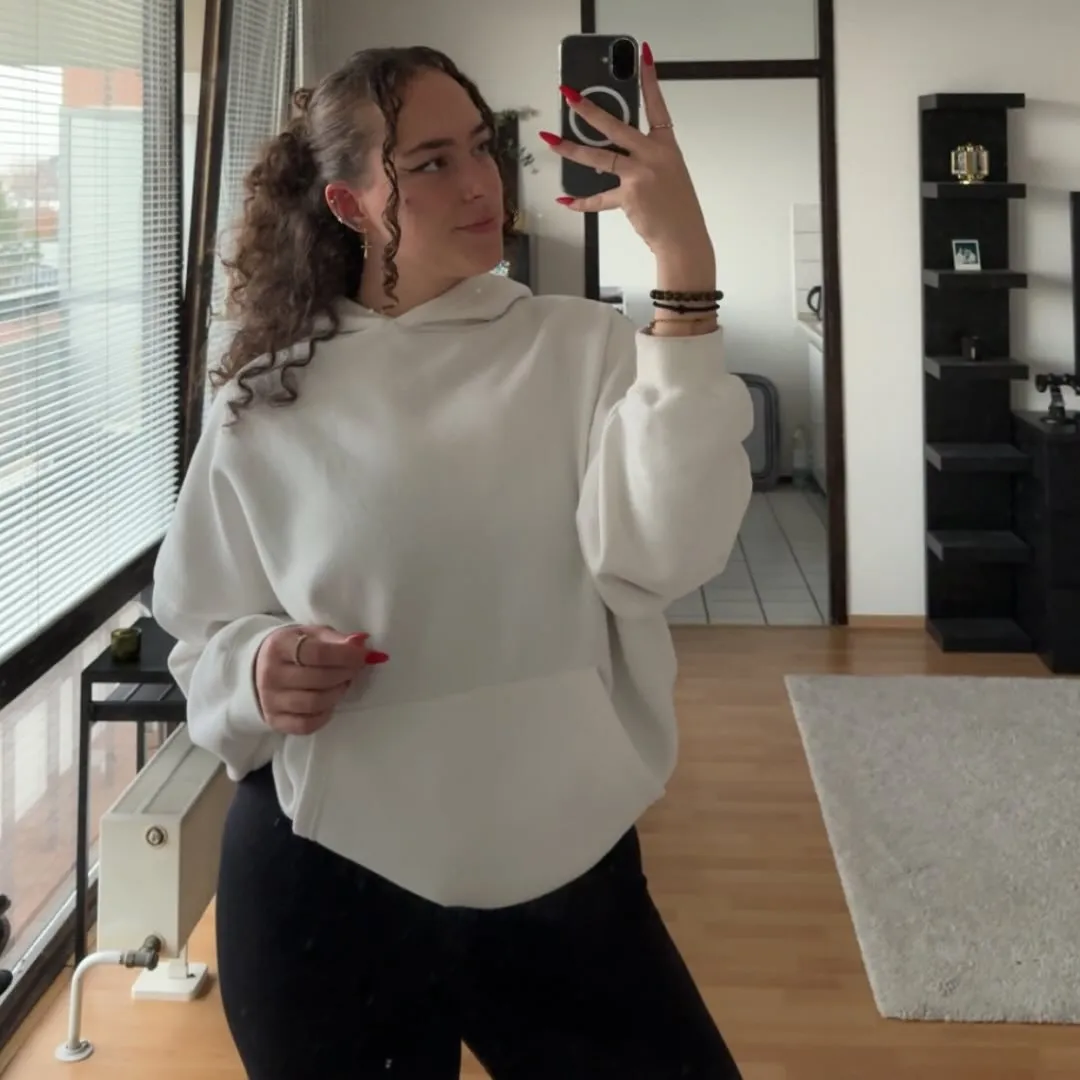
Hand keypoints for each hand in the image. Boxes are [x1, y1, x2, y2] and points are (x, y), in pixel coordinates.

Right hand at [254, 625, 386, 735]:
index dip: (346, 655)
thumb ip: (337, 639)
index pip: (318, 653)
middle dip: (346, 674)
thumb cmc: (294, 648)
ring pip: (315, 703)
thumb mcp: (312, 634)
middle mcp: (270, 674)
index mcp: (279, 646)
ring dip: (337, 693)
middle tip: (355, 669)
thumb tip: (362, 643)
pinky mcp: (274, 720)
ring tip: (342, 684)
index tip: (364, 655)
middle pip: (319, 679)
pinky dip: (324, 716)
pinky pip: (306, 725)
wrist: (260, 667)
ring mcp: (270, 700)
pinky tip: (328, 703)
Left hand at [542, 41, 711, 262]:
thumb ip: (642, 159)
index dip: (649, 80)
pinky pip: (598, 198)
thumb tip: (609, 156)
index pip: (657, 106)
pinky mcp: (628, 197)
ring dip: (572, 149)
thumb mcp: (668, 173)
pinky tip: (565, 199)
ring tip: (551, 141)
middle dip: (589, 110)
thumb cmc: (678, 208)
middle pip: (616, 127)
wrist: (684, 238)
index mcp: (665, 146)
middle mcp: (652, 156)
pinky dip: (581, 201)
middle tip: (570, 96)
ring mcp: (640, 175)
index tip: (642, 55)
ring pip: (599, 158)